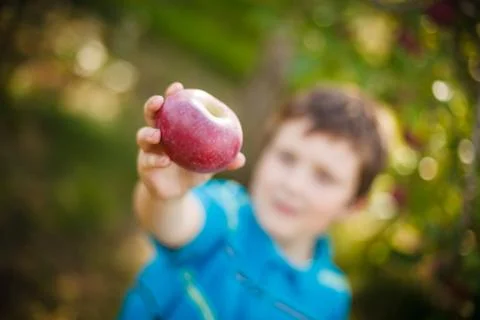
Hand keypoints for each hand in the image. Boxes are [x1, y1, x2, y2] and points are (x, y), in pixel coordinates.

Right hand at [136, 82, 244, 199]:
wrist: (177, 191)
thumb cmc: (194, 170)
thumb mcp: (210, 164)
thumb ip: (223, 159)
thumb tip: (241, 159)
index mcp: (174, 127)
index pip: (172, 107)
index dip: (173, 95)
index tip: (177, 87)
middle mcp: (158, 134)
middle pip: (151, 115)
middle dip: (152, 105)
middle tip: (159, 101)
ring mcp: (148, 149)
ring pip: (143, 136)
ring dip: (148, 134)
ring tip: (156, 135)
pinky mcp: (144, 165)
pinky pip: (147, 160)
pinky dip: (155, 160)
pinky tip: (165, 161)